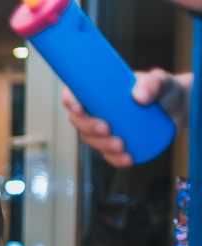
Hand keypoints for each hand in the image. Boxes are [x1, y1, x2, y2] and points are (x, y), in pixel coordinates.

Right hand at [63, 69, 189, 166]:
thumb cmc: (165, 90)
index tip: (80, 108)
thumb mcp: (160, 81)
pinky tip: (127, 159)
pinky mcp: (115, 144)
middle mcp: (97, 111)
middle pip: (79, 121)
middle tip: (106, 129)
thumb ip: (152, 84)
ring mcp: (104, 129)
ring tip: (120, 145)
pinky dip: (115, 159)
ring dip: (101, 145)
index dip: (71, 101)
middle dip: (88, 128)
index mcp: (99, 91)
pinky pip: (108, 155)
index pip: (74, 94)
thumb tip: (139, 97)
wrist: (179, 108)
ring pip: (91, 140)